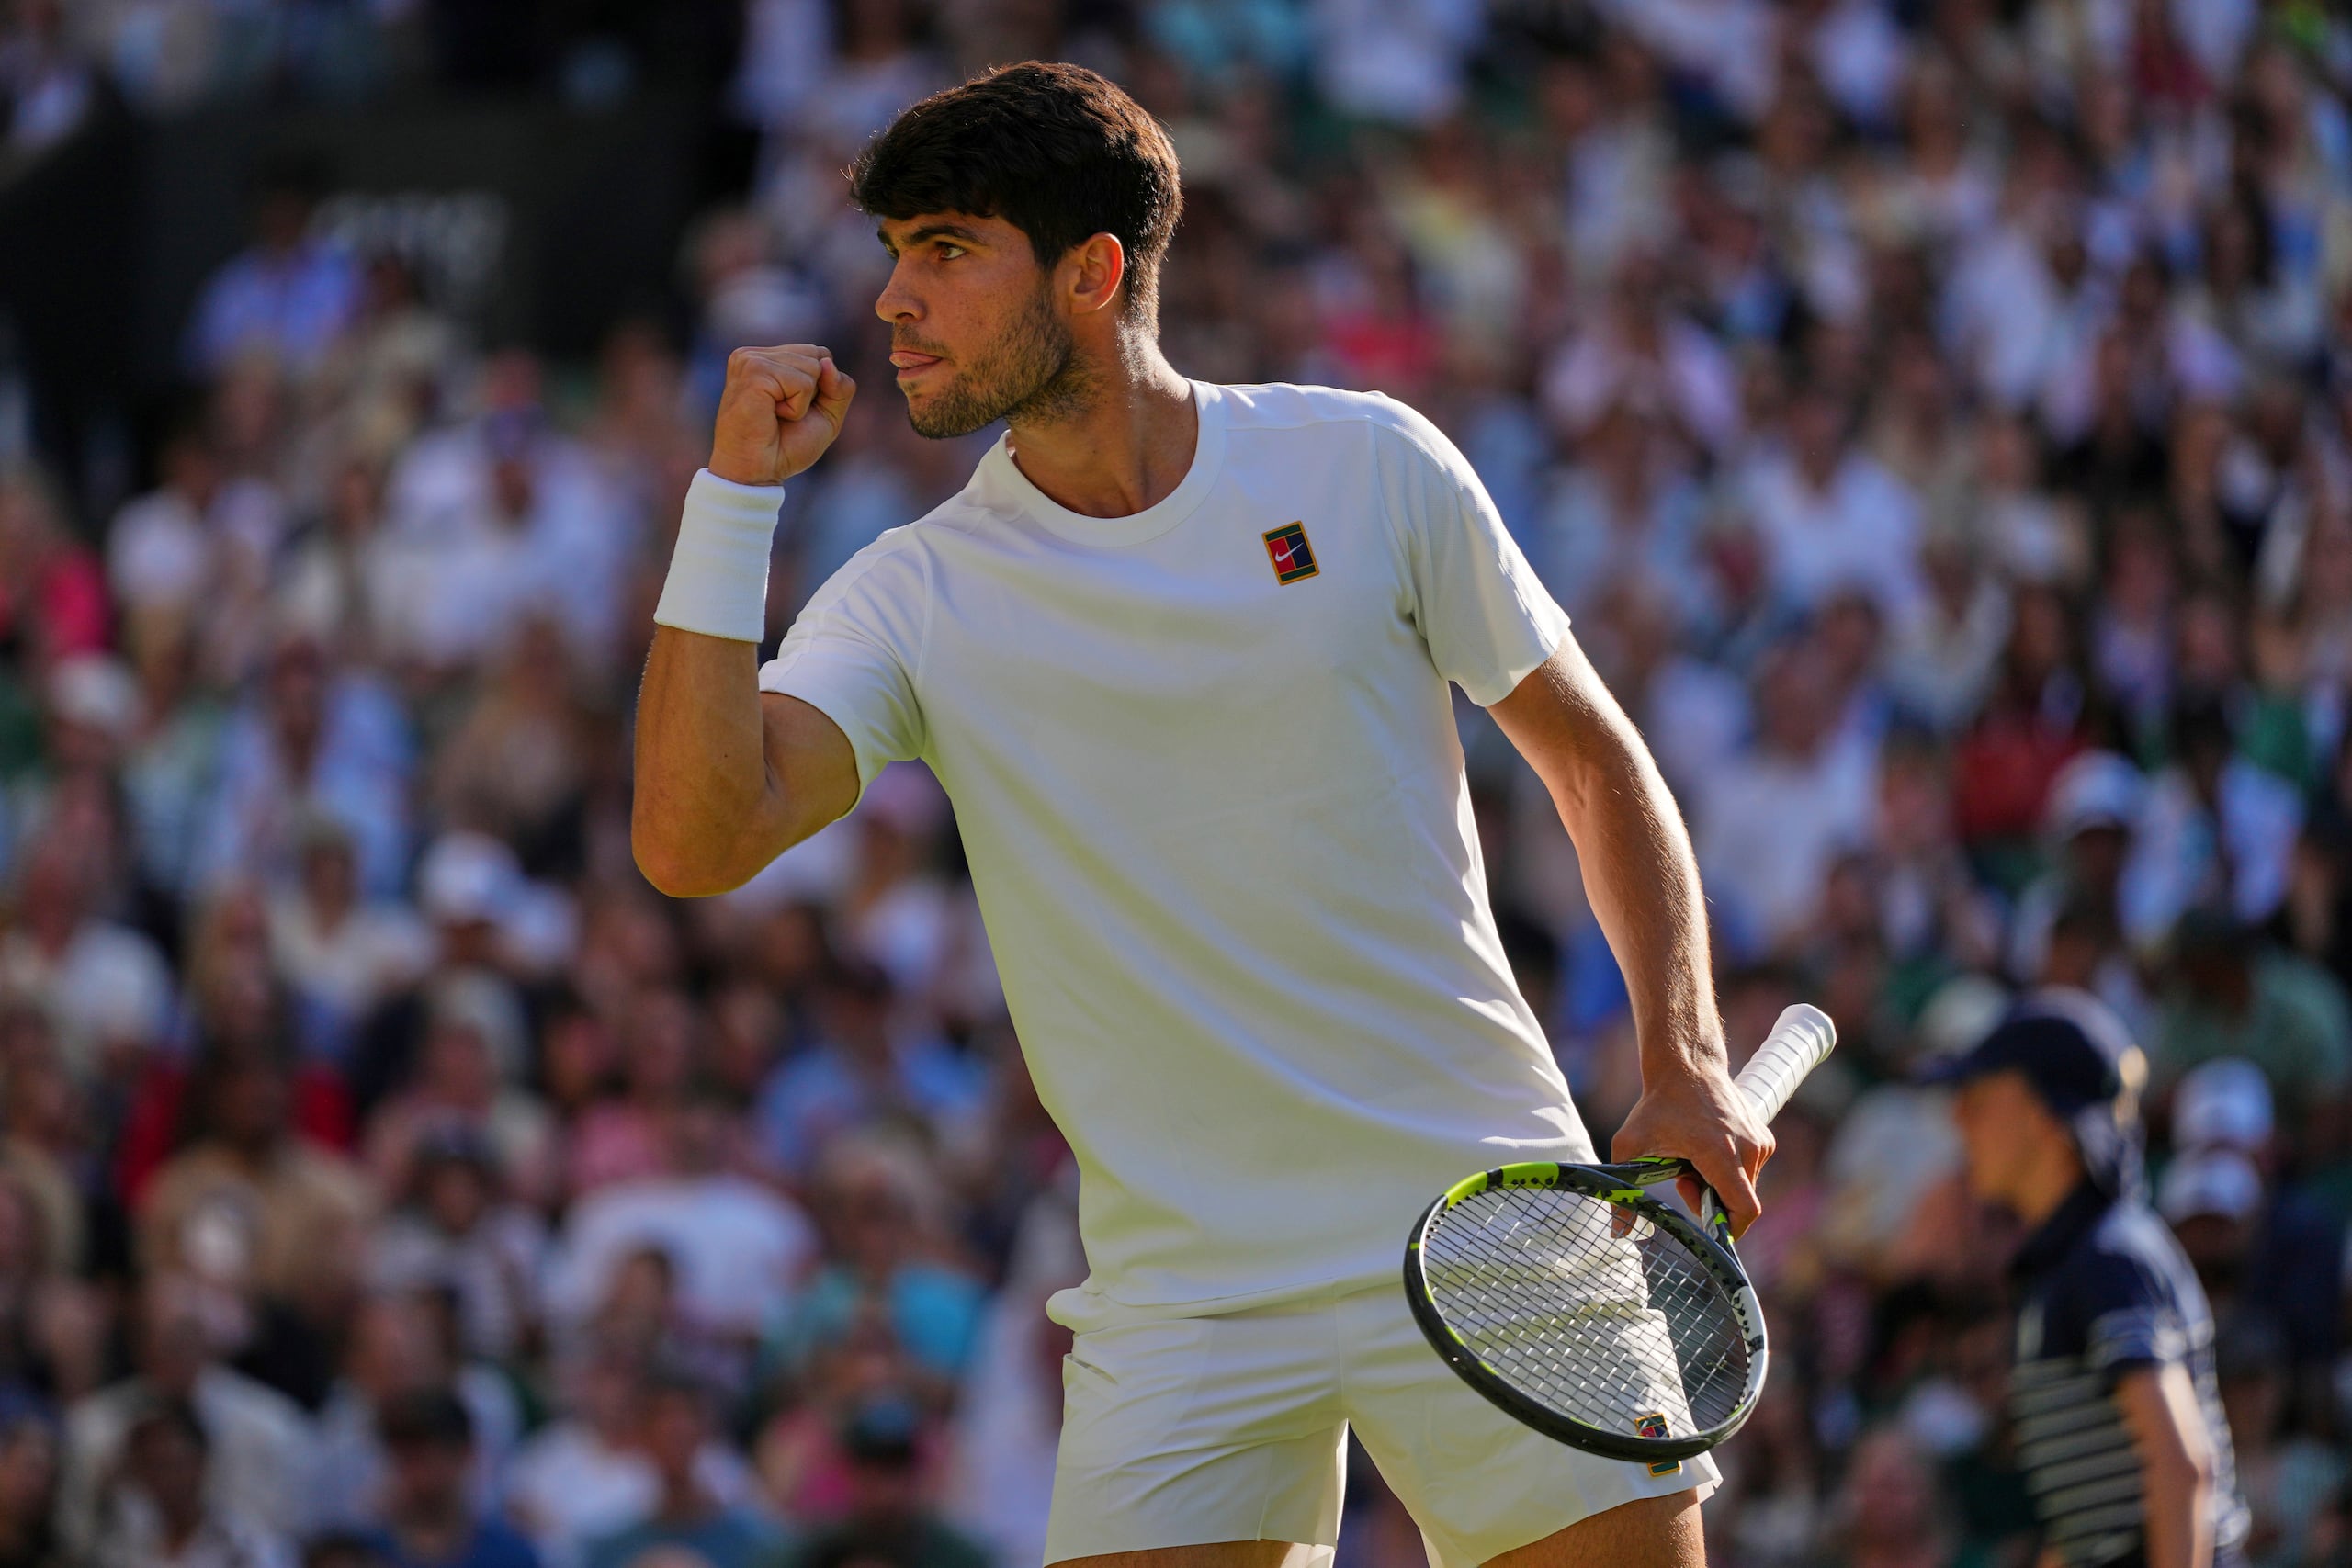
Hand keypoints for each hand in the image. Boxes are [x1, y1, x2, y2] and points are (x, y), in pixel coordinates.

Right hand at [710, 345, 855, 485]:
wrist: (758, 473)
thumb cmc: (786, 447)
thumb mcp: (827, 415)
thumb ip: (839, 386)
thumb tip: (827, 362)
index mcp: (766, 358)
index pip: (819, 353)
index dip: (821, 387)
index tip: (792, 410)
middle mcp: (755, 355)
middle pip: (818, 356)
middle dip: (813, 393)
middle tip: (783, 414)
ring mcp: (751, 360)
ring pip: (813, 368)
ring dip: (803, 402)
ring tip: (775, 415)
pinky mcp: (753, 372)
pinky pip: (802, 383)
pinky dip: (796, 408)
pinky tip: (772, 416)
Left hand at [1611, 1058, 1775, 1235]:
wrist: (1687, 1065)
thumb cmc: (1658, 1104)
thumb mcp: (1630, 1145)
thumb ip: (1624, 1190)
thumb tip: (1618, 1232)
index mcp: (1722, 1154)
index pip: (1745, 1209)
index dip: (1729, 1229)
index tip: (1707, 1230)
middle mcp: (1750, 1149)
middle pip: (1738, 1202)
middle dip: (1711, 1202)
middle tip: (1682, 1179)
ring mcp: (1761, 1142)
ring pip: (1743, 1187)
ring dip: (1718, 1185)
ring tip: (1691, 1160)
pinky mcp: (1764, 1138)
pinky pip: (1748, 1171)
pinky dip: (1728, 1171)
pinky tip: (1705, 1150)